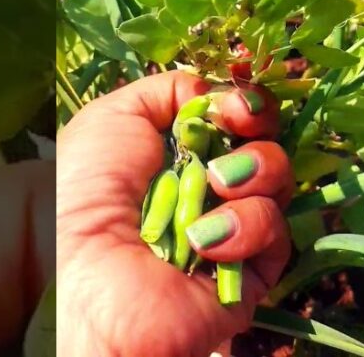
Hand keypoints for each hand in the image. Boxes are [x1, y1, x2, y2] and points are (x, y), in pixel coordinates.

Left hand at [57, 71, 292, 356]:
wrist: (86, 274)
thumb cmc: (85, 192)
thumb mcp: (113, 118)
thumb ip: (168, 91)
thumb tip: (214, 90)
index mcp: (179, 153)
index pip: (236, 115)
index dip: (245, 101)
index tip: (236, 102)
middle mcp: (210, 188)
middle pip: (266, 139)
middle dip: (259, 124)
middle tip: (239, 126)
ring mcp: (233, 230)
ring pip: (278, 181)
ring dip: (254, 170)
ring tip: (215, 186)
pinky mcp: (249, 273)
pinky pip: (275, 234)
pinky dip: (246, 226)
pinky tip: (203, 239)